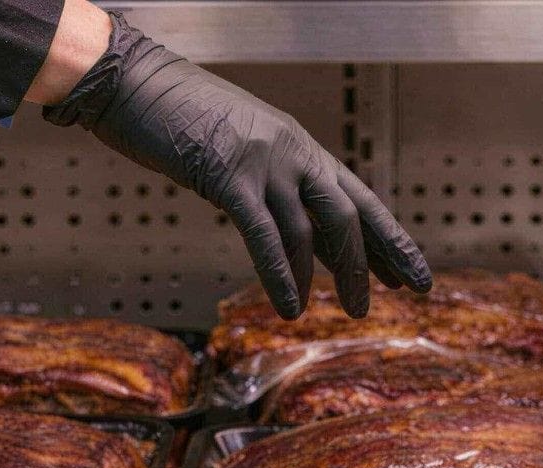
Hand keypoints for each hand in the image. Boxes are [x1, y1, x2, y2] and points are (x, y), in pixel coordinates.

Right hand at [42, 11, 430, 318]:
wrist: (132, 81)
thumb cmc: (180, 116)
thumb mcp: (242, 147)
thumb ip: (271, 182)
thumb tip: (293, 230)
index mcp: (300, 147)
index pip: (358, 199)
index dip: (388, 240)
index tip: (410, 273)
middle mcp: (293, 152)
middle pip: (349, 216)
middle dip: (371, 262)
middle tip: (386, 301)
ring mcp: (264, 163)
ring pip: (312, 229)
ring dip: (330, 276)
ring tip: (343, 312)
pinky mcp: (229, 176)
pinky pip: (265, 235)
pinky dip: (281, 275)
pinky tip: (292, 306)